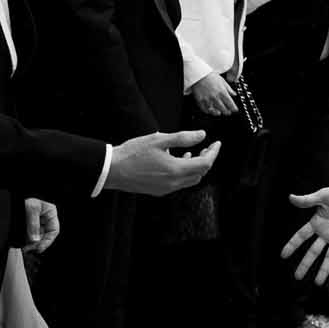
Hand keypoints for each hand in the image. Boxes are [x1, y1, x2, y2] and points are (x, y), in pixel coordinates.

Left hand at [23, 198, 58, 253]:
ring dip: (32, 244)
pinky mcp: (29, 226)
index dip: (48, 240)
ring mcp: (37, 222)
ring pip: (38, 237)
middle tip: (31, 249)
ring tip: (26, 248)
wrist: (11, 199)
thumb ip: (33, 225)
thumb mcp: (31, 210)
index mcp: (50, 212)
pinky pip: (31, 236)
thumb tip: (35, 239)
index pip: (54, 230)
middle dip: (38, 243)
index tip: (40, 248)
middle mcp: (45, 218)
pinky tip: (24, 244)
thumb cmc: (24, 199)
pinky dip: (28, 241)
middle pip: (45, 235)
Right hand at [107, 131, 221, 194]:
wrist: (112, 170)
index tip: (216, 143)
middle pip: (200, 173)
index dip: (213, 152)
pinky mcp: (158, 191)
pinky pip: (179, 183)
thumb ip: (183, 138)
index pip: (205, 164)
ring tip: (193, 153)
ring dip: (196, 167)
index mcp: (176, 170)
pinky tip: (177, 161)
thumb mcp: (159, 140)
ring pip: (190, 180)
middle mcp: (173, 183)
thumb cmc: (133, 153)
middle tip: (207, 147)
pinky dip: (184, 173)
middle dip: (207, 160)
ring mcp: (166, 189)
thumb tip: (202, 136)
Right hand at [192, 71, 237, 116]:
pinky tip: (211, 111)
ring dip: (219, 113)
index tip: (235, 110)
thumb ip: (229, 89)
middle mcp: (215, 97)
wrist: (199, 75)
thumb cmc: (210, 77)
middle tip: (228, 112)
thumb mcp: (223, 81)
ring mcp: (207, 100)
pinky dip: (209, 112)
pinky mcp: (200, 101)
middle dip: (227, 112)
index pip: (230, 104)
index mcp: (222, 92)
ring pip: (215, 112)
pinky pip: (205, 110)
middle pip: (224, 109)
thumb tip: (234, 94)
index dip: (234, 108)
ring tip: (220, 112)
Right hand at [281, 185, 328, 283]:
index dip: (292, 245)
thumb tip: (290, 197)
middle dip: (305, 264)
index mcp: (317, 223)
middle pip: (313, 252)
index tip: (283, 256)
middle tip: (297, 277)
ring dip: (324, 270)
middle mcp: (326, 233)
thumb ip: (307, 200)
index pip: (301, 237)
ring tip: (318, 283)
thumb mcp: (323, 196)